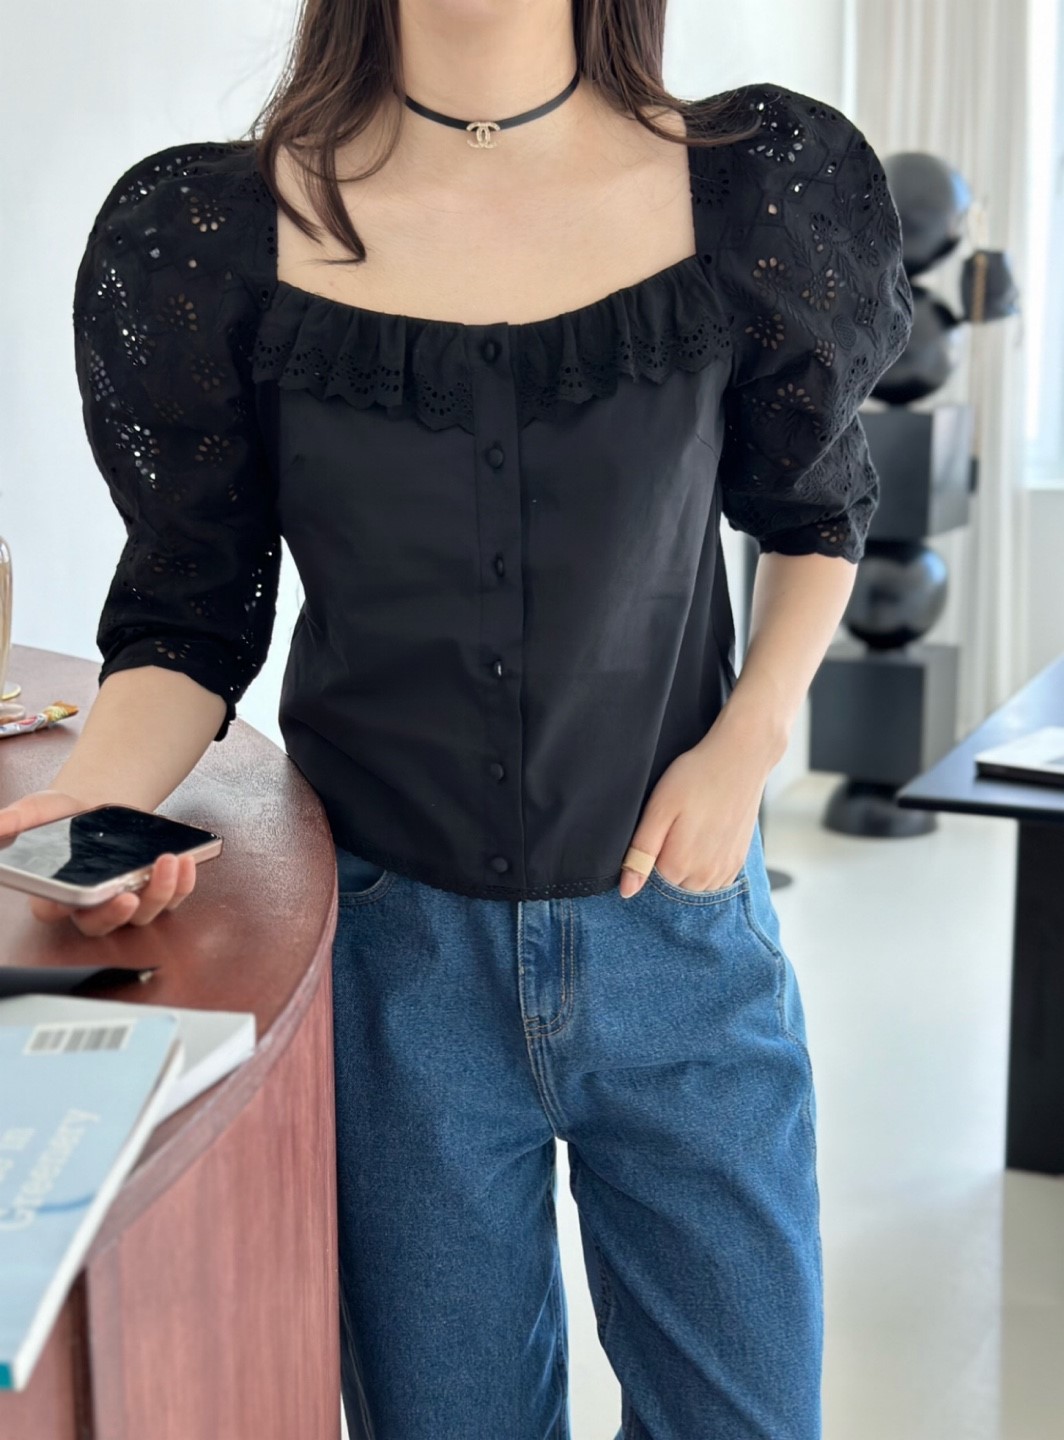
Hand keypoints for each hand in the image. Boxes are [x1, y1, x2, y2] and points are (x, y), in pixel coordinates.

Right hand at [0, 789, 198, 937]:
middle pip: (99, 923)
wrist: (97, 803)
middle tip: (127, 898)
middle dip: (114, 914)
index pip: (51, 910)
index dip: (62, 908)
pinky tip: (186, 861)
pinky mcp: (152, 891)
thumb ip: (13, 821)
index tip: (75, 899)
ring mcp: (124, 901)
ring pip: (141, 914)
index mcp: (55, 893)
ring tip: (168, 862)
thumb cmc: (62, 816)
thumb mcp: (36, 811)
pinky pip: (171, 898)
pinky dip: (183, 883)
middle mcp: (89, 905)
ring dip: (159, 892)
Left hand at [619, 723, 769, 899]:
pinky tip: (704, 837)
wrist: (741, 759)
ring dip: (686, 867)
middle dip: (665, 864)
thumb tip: (628, 891)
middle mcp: (704, 878)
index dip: (644, 860)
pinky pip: (714, 880)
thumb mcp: (658, 809)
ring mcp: (725, 872)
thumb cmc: (695, 778)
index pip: (649, 883)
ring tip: (688, 830)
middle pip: (671, 886)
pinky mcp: (738, 863)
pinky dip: (705, 866)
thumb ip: (641, 853)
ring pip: (693, 885)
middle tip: (673, 826)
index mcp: (678, 866)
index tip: (654, 833)